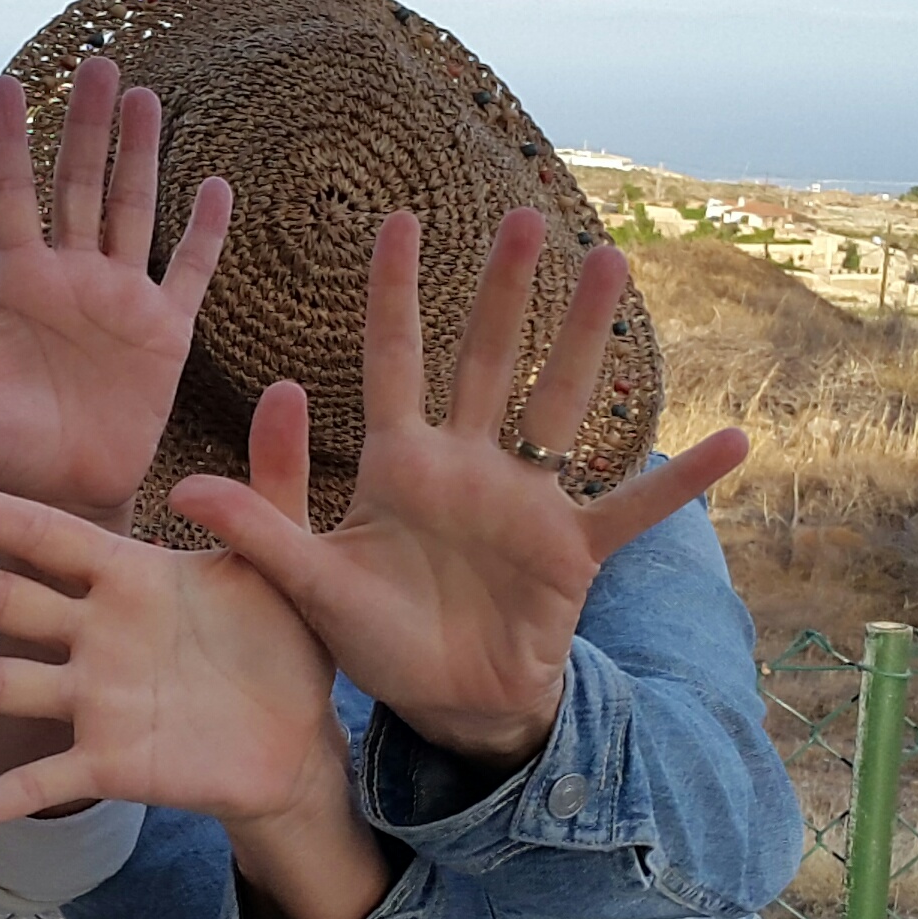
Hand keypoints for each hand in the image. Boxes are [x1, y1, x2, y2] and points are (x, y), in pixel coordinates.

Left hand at [0, 57, 231, 529]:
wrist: (56, 499)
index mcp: (17, 285)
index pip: (9, 197)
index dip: (7, 141)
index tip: (6, 81)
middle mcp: (70, 279)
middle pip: (77, 186)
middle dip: (87, 125)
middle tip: (98, 61)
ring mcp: (120, 300)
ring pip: (131, 210)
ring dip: (140, 156)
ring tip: (145, 96)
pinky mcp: (164, 333)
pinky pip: (187, 272)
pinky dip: (203, 232)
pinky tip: (216, 184)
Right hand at [0, 480, 337, 833]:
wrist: (302, 741)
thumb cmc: (285, 641)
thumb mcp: (283, 558)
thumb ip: (273, 480)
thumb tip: (286, 388)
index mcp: (129, 577)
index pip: (46, 535)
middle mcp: (96, 636)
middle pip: (3, 600)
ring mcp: (94, 702)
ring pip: (0, 682)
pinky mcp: (109, 764)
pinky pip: (38, 784)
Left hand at [169, 209, 749, 768]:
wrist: (444, 704)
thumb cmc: (378, 638)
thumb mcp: (311, 583)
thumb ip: (261, 529)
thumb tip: (184, 487)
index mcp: (400, 464)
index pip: (393, 359)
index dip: (394, 293)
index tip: (396, 217)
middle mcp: (469, 465)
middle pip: (489, 360)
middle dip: (504, 289)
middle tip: (523, 214)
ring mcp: (526, 502)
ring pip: (561, 404)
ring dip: (589, 338)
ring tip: (612, 263)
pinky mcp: (572, 550)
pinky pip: (634, 508)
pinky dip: (681, 479)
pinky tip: (733, 439)